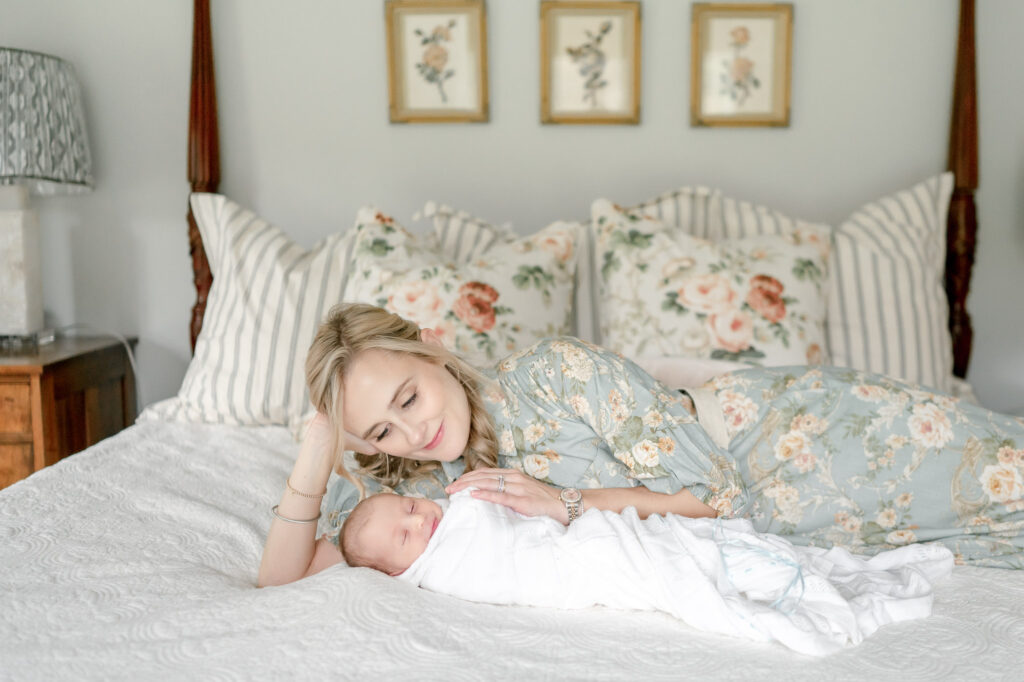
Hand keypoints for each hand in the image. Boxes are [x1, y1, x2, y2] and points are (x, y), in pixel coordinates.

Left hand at [446, 468, 567, 523]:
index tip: (454, 484)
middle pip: (482, 476)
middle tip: (448, 489)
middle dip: (463, 482)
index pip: (484, 473)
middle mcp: (514, 477)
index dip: (467, 477)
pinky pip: (501, 496)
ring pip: (488, 483)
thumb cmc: (543, 501)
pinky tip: (473, 496)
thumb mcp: (522, 491)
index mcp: (512, 474)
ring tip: (455, 491)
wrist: (565, 504)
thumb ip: (507, 491)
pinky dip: (485, 495)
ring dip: (468, 486)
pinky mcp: (522, 500)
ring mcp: (518, 487)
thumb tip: (488, 496)